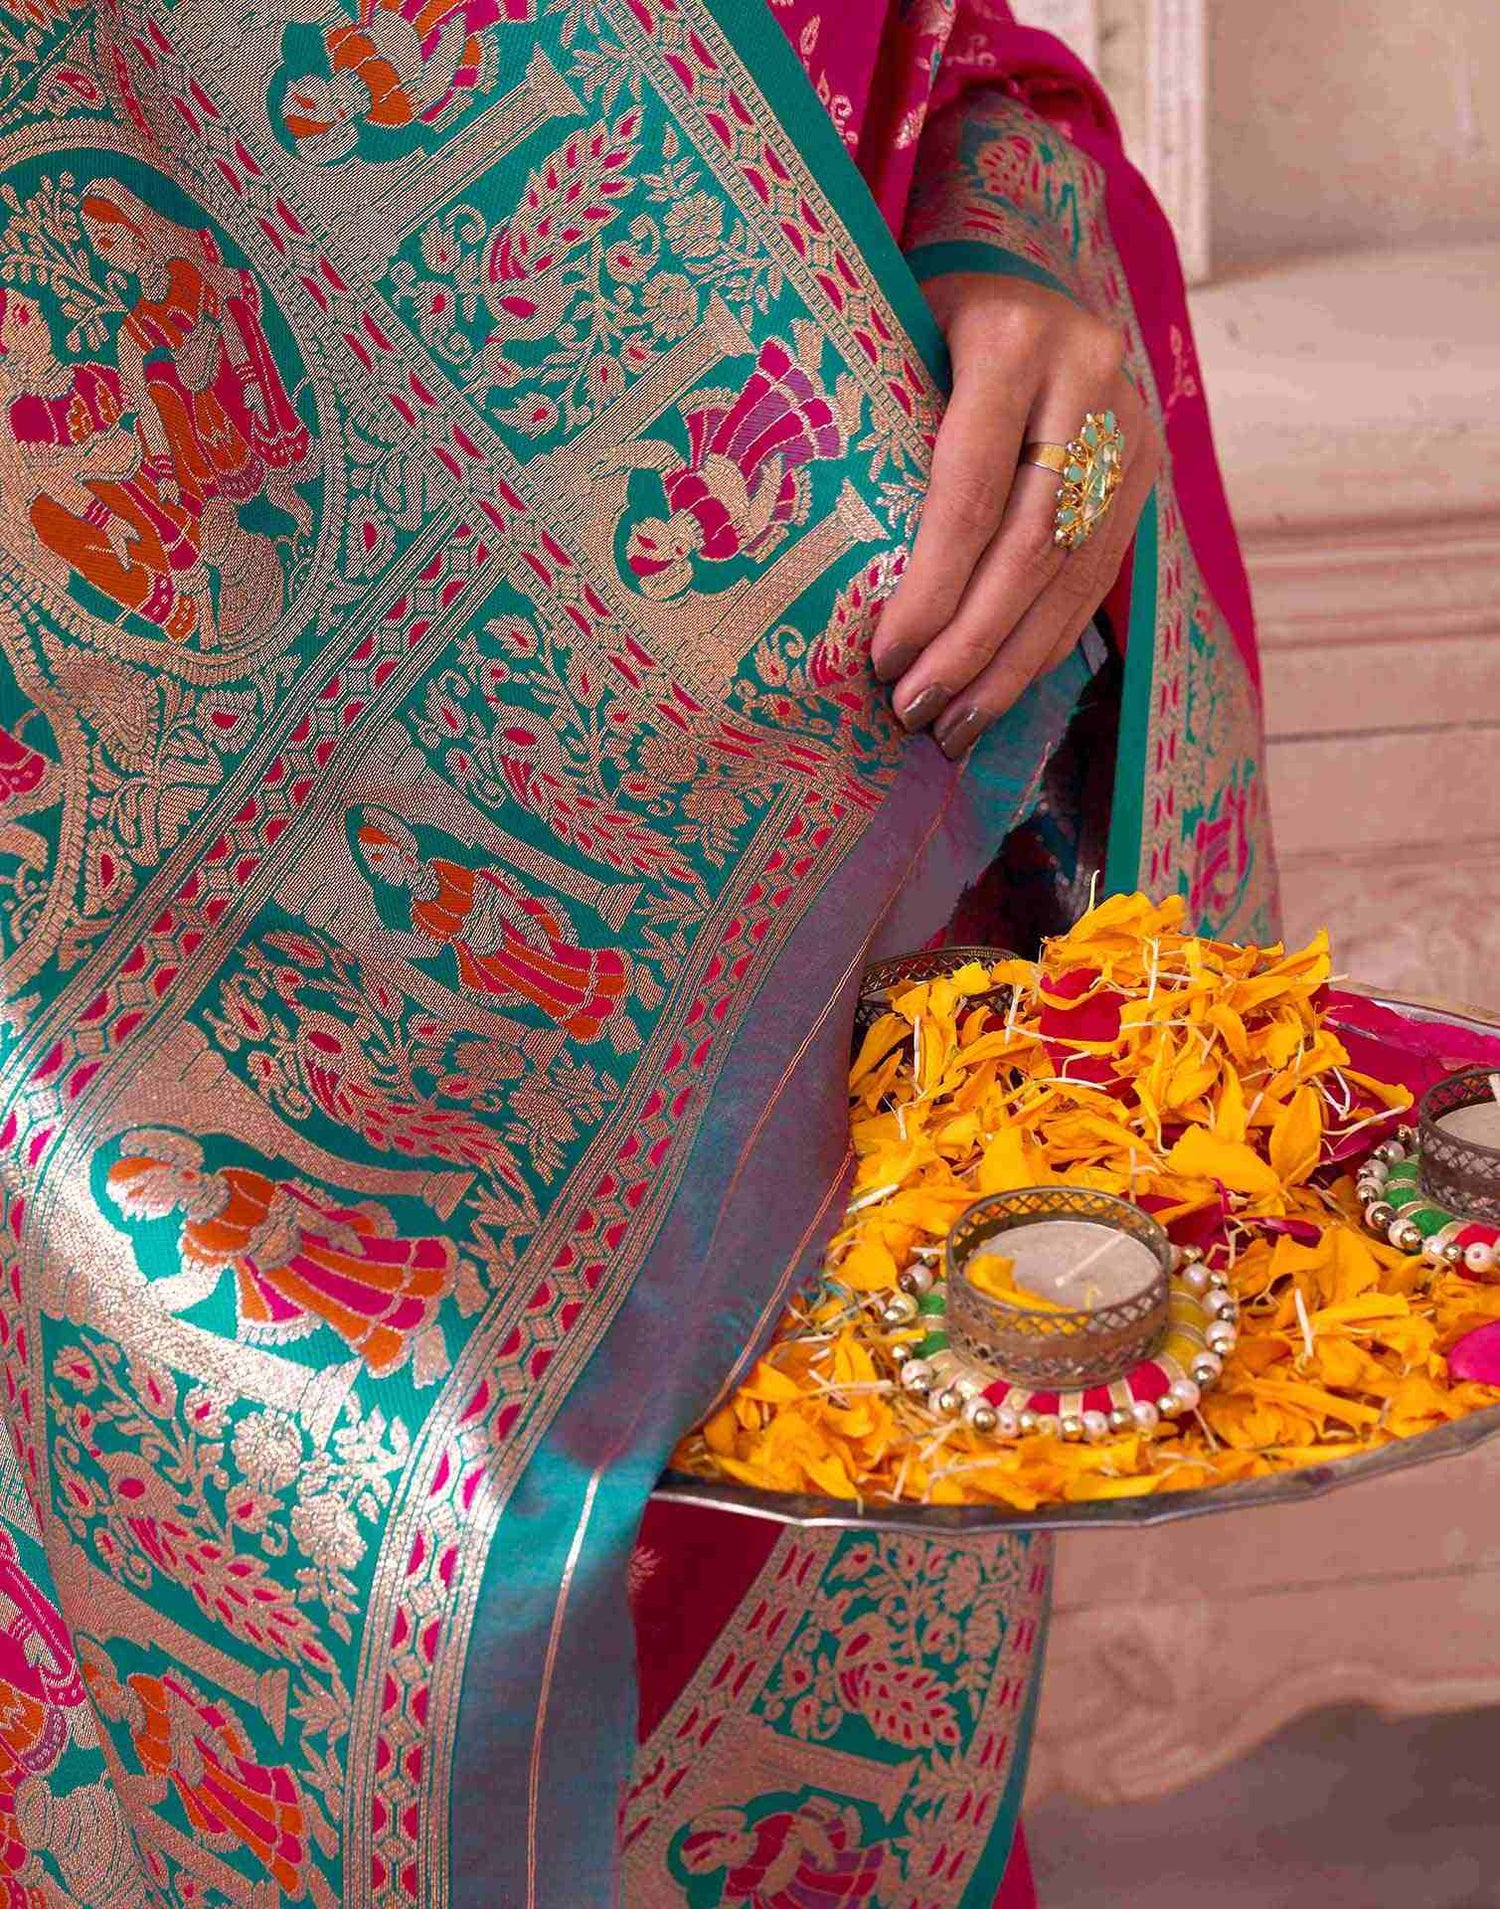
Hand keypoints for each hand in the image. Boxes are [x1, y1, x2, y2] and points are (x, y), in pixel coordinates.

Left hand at [872, 274, 1159, 758]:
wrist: (1020, 261)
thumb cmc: (924, 318)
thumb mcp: (890, 346)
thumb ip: (878, 438)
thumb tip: (828, 585)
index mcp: (1012, 339)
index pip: (969, 495)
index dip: (929, 590)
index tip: (883, 659)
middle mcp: (1088, 377)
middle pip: (1029, 547)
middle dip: (970, 647)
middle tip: (915, 713)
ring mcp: (1130, 422)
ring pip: (1073, 572)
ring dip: (1012, 665)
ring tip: (957, 728)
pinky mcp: (1146, 462)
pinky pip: (1099, 572)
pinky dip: (1048, 640)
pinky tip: (1005, 689)